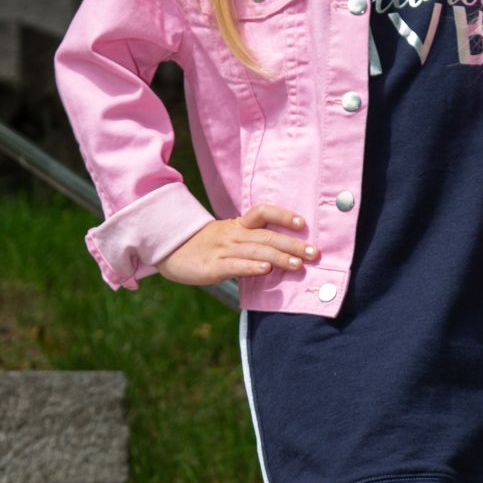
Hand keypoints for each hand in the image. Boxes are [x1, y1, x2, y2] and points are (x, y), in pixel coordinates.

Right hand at [155, 203, 320, 284]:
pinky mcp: (212, 267)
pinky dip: (251, 267)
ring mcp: (223, 250)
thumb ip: (253, 242)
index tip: (303, 223)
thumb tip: (285, 253)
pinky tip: (265, 270)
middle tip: (314, 253)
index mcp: (238, 225)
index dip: (283, 215)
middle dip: (293, 244)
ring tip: (298, 264)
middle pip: (267, 235)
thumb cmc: (205, 246)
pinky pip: (235, 265)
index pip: (263, 212)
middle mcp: (233, 234)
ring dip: (279, 257)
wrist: (168, 250)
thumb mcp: (229, 237)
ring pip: (255, 250)